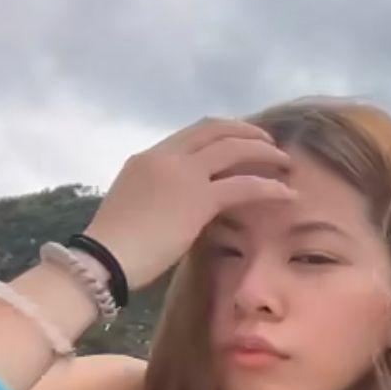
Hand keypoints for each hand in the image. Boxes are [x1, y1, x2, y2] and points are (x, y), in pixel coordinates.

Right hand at [84, 117, 295, 289]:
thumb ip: (164, 195)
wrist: (103, 259)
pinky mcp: (198, 199)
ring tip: (286, 164)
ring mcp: (182, 174)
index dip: (224, 132)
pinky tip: (287, 194)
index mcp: (148, 158)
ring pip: (234, 149)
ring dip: (265, 153)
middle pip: (215, 129)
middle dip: (247, 132)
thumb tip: (188, 204)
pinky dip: (270, 187)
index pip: (193, 133)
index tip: (243, 140)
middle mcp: (166, 157)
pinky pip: (244, 185)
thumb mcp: (138, 206)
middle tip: (270, 145)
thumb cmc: (117, 246)